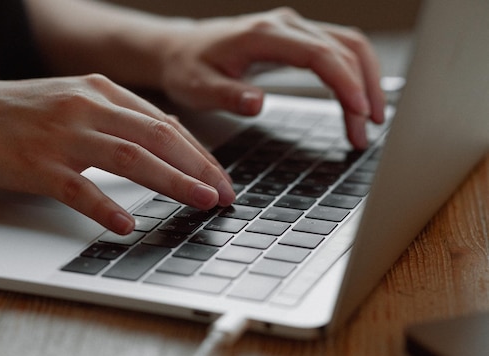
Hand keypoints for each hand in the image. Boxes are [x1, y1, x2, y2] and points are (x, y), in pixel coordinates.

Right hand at [0, 75, 234, 233]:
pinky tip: (127, 226)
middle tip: (225, 194)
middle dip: (200, 167)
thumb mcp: (71, 103)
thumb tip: (159, 145)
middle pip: (159, 136)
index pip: (163, 123)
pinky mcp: (37, 164)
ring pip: (131, 157)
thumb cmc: (14, 114)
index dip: (198, 152)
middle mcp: (86, 106)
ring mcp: (62, 134)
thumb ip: (113, 119)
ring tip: (201, 203)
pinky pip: (79, 189)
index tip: (220, 176)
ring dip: (172, 182)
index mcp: (98, 90)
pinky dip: (106, 208)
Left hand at [157, 8, 385, 148]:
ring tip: (371, 121)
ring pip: (349, 45)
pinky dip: (356, 74)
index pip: (319, 54)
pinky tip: (358, 101)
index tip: (359, 112)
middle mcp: (285, 25)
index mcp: (263, 35)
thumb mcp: (198, 88)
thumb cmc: (189, 69)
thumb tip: (258, 104)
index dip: (345, 82)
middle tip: (365, 133)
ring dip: (367, 81)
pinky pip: (339, 49)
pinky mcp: (298, 39)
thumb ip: (227, 96)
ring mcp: (294, 29)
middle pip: (343, 49)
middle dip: (362, 91)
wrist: (182, 50)